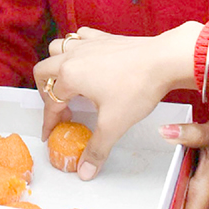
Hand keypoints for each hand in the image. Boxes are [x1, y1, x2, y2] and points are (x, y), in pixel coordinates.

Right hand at [33, 22, 202, 179]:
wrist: (164, 59)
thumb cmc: (138, 86)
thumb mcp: (114, 124)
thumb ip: (96, 149)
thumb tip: (84, 170)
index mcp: (70, 75)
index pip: (51, 103)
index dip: (49, 122)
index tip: (50, 133)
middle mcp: (74, 56)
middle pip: (44, 70)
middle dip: (45, 91)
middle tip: (58, 108)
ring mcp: (89, 43)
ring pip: (59, 48)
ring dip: (57, 65)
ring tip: (67, 83)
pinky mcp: (104, 38)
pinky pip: (80, 37)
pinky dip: (76, 47)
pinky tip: (86, 58)